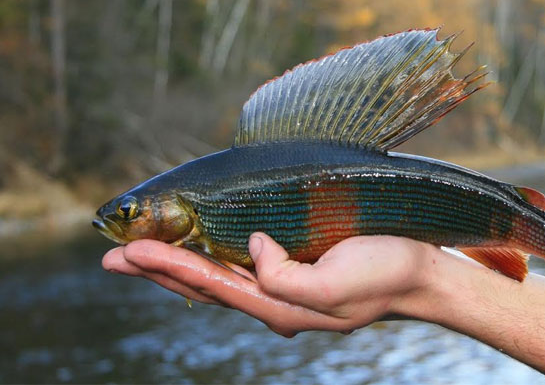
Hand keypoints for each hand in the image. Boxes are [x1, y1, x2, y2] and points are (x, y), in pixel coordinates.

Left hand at [102, 233, 436, 336]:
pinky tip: (200, 254)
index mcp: (280, 306)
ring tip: (142, 256)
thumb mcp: (337, 285)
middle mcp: (274, 301)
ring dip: (176, 266)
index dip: (168, 266)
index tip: (128, 251)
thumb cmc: (384, 273)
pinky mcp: (294, 272)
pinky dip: (208, 259)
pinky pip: (238, 269)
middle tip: (114, 257)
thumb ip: (287, 277)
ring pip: (216, 278)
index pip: (211, 284)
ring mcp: (283, 288)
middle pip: (203, 286)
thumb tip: (251, 248)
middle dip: (157, 270)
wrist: (419, 275)